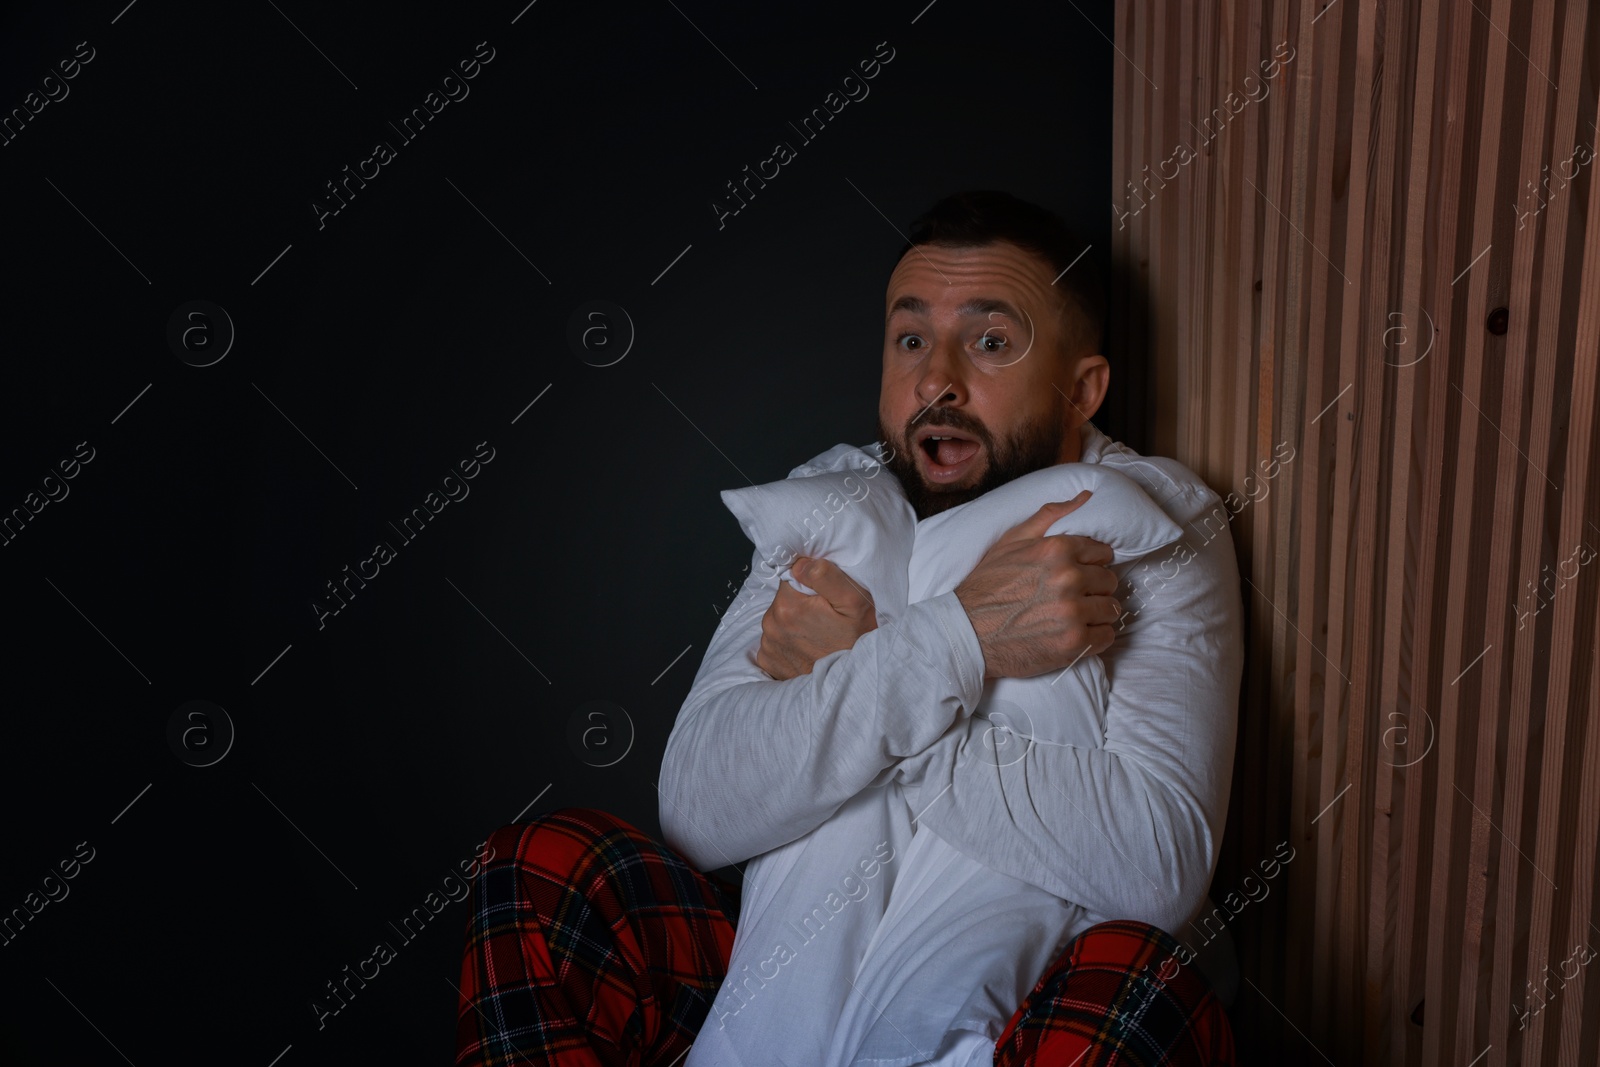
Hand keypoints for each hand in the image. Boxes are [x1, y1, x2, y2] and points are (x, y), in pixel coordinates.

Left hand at [756, 557, 877, 679]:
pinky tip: (808, 648)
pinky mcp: (769, 662)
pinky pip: (776, 640)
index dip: (810, 583)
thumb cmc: (858, 641)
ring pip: (780, 618)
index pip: (791, 576)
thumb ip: (825, 575)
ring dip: (796, 622)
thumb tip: (799, 563)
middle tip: (826, 618)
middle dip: (803, 603)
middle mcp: (771, 625)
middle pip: (785, 598)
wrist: (856, 685)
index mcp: (788, 606)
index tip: (825, 598)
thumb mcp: (854, 602)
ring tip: (819, 635)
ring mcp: (768, 646)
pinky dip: (790, 642)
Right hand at [953, 491, 1120, 679]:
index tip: (1077, 574)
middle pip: (1109, 581)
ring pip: (1111, 609)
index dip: (1090, 564)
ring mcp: (1072, 612)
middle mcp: (1069, 578)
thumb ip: (1051, 515)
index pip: (1103, 553)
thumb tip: (1086, 497)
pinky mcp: (1074, 643)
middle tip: (1072, 596)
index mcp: (1057, 550)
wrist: (967, 632)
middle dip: (1094, 588)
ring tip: (1072, 616)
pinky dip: (1094, 636)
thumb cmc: (988, 585)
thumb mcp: (1012, 541)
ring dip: (1096, 613)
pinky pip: (1106, 636)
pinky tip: (1073, 633)